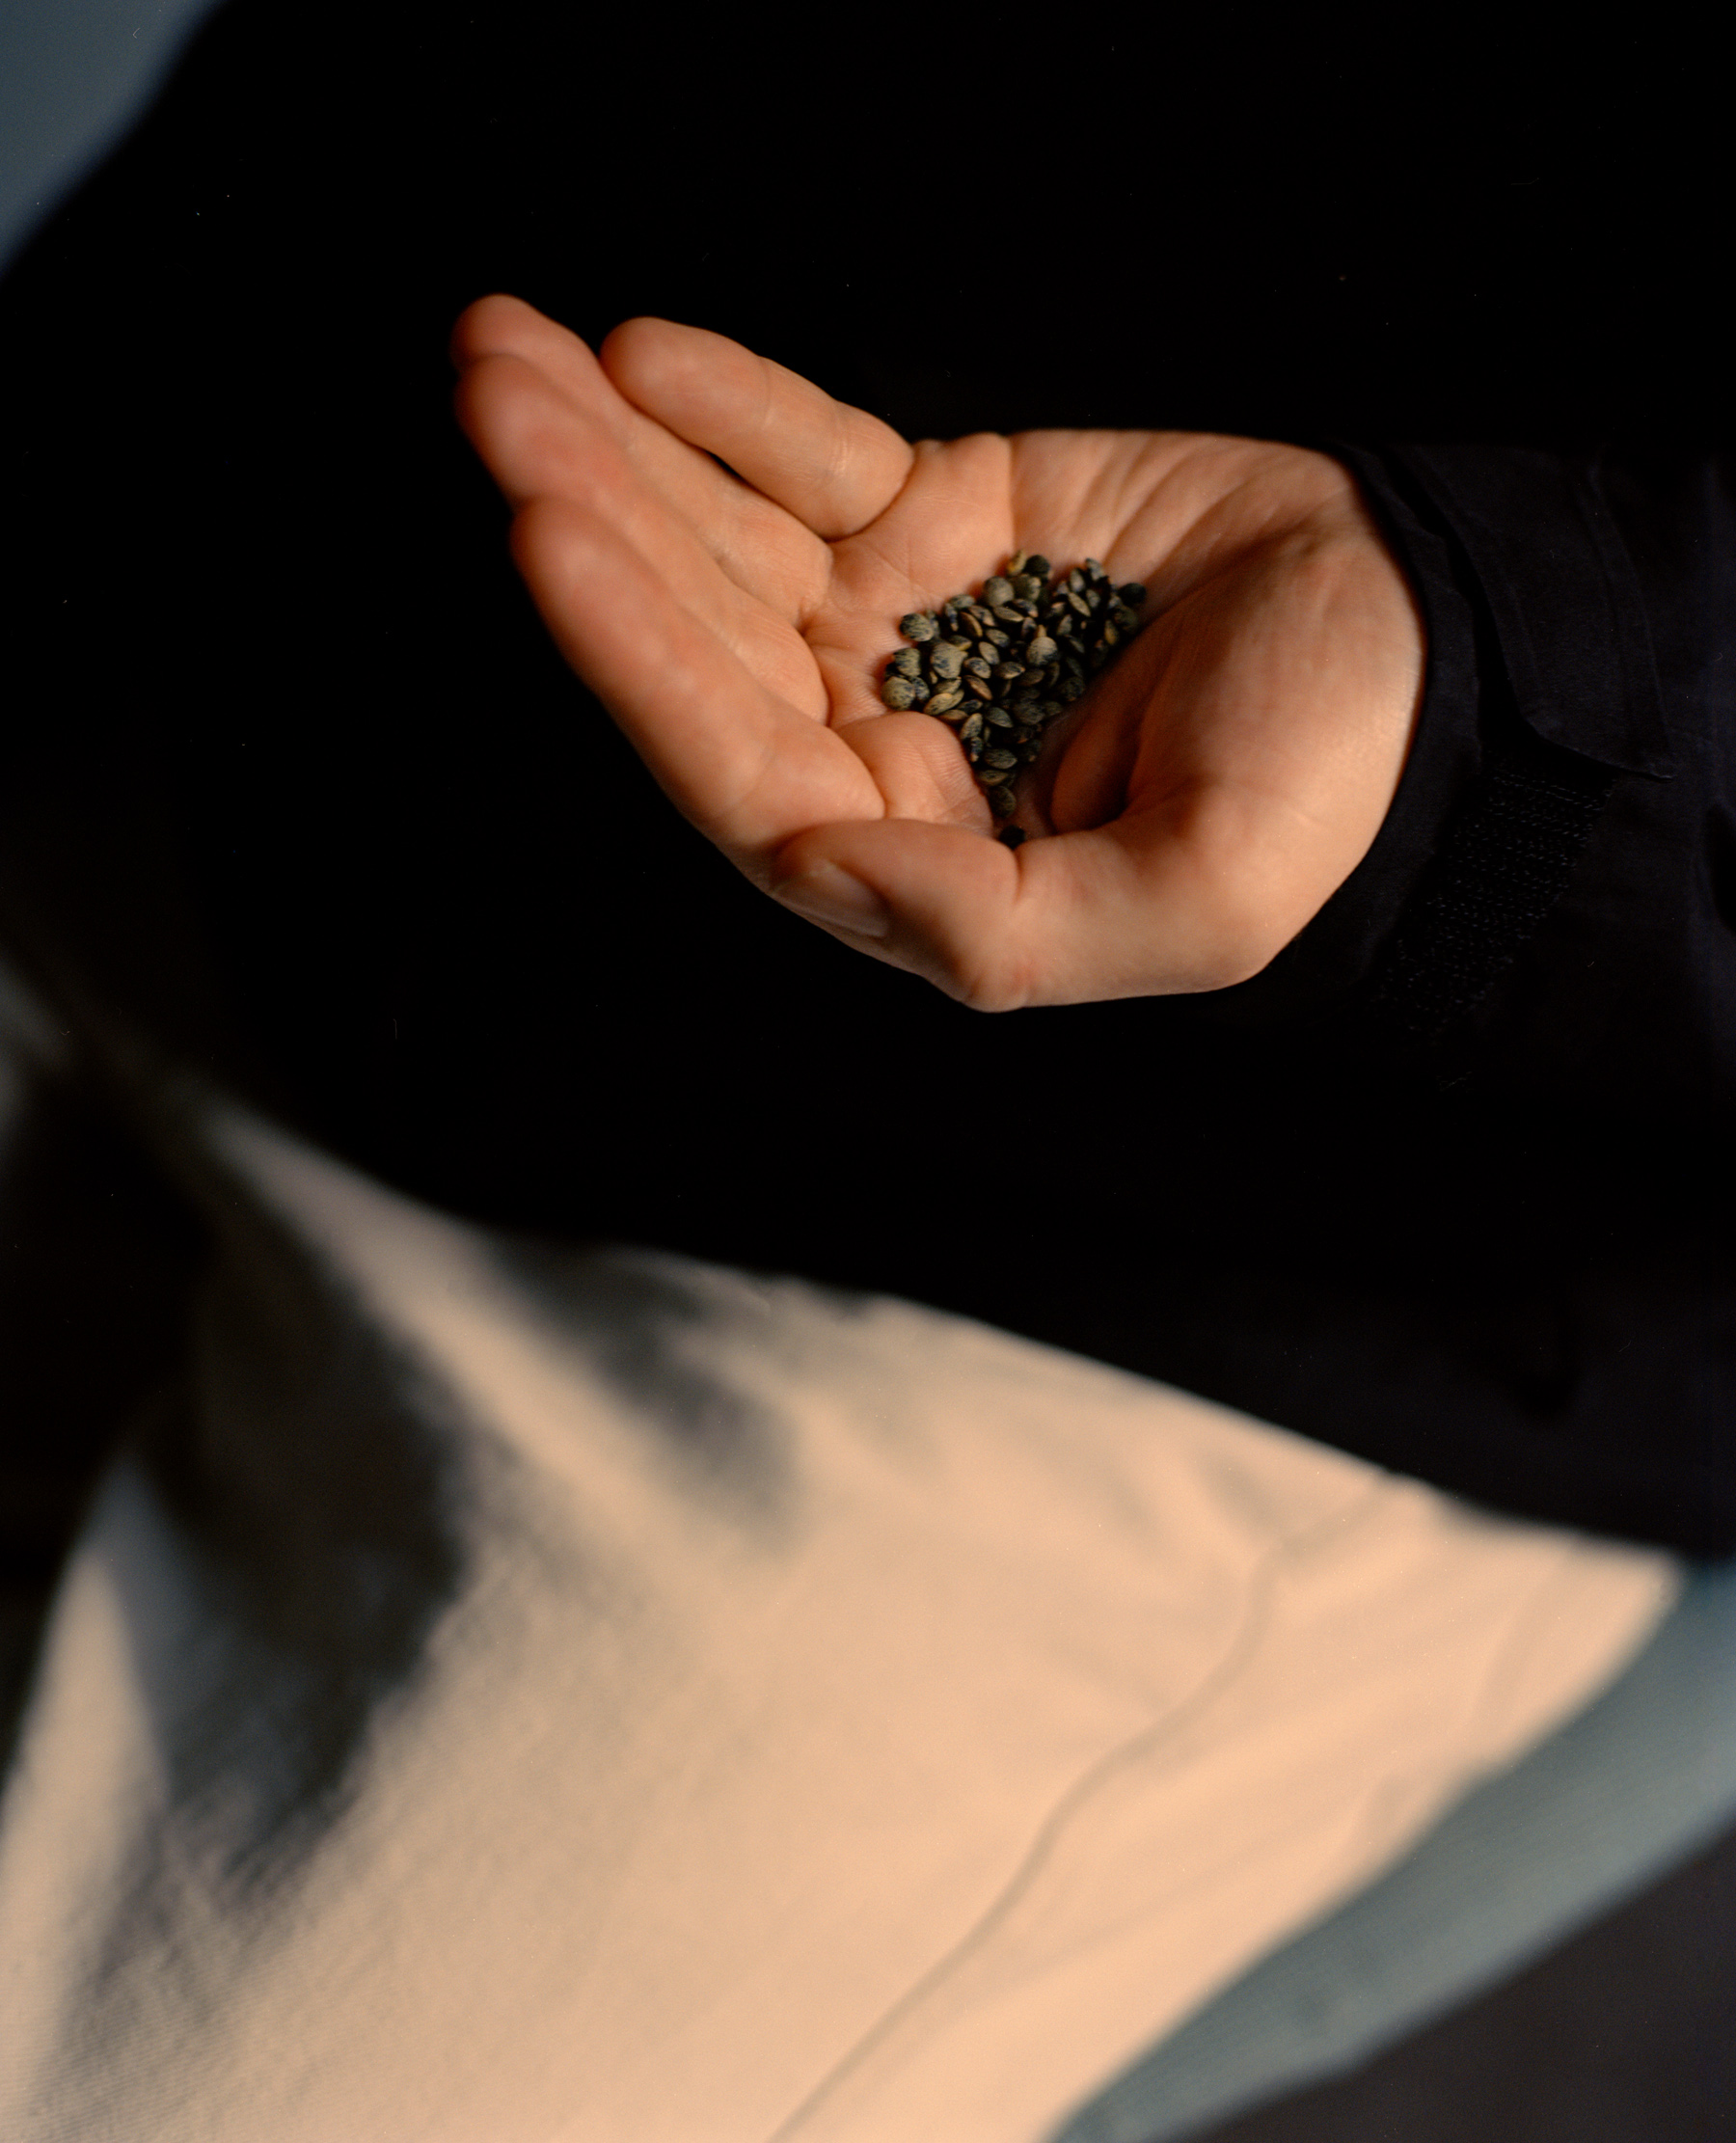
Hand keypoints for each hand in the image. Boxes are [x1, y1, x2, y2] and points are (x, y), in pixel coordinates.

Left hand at [450, 296, 1424, 1008]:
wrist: (1429, 633)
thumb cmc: (1330, 781)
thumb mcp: (1190, 893)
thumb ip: (1000, 924)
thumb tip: (817, 864)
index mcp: (916, 864)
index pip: (738, 771)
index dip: (639, 662)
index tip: (550, 537)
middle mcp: (875, 749)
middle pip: (699, 643)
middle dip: (593, 521)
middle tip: (494, 400)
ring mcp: (894, 630)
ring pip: (725, 541)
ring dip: (616, 449)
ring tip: (507, 352)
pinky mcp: (933, 521)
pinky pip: (811, 459)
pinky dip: (731, 405)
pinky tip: (636, 352)